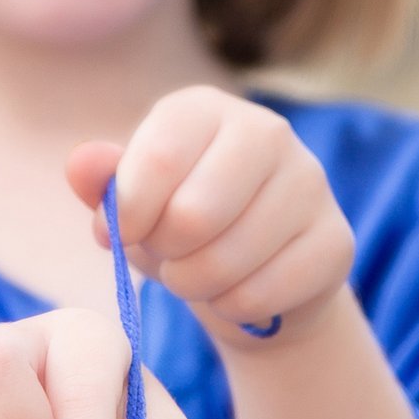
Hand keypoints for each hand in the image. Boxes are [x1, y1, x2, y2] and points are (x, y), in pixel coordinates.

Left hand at [68, 87, 353, 352]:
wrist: (253, 274)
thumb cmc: (178, 227)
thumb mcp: (132, 205)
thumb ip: (102, 184)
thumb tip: (82, 165)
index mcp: (205, 109)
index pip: (159, 158)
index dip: (127, 213)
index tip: (120, 234)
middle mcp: (267, 131)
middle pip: (193, 215)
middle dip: (165, 255)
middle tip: (168, 257)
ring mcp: (311, 183)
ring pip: (227, 261)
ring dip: (195, 286)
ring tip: (196, 276)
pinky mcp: (336, 240)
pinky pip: (263, 294)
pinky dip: (234, 308)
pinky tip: (235, 293)